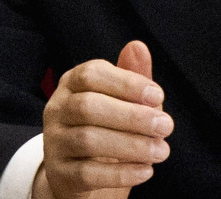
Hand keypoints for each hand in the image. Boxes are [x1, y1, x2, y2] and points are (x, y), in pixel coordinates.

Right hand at [33, 41, 172, 198]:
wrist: (82, 173)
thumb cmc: (109, 125)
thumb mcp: (123, 99)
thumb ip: (133, 75)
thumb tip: (138, 46)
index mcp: (72, 82)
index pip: (92, 74)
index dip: (127, 83)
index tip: (158, 96)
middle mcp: (57, 108)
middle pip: (88, 106)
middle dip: (132, 116)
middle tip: (166, 126)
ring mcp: (54, 142)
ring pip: (88, 140)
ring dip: (131, 145)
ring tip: (161, 150)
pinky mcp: (58, 174)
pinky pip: (86, 173)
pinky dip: (120, 173)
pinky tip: (146, 170)